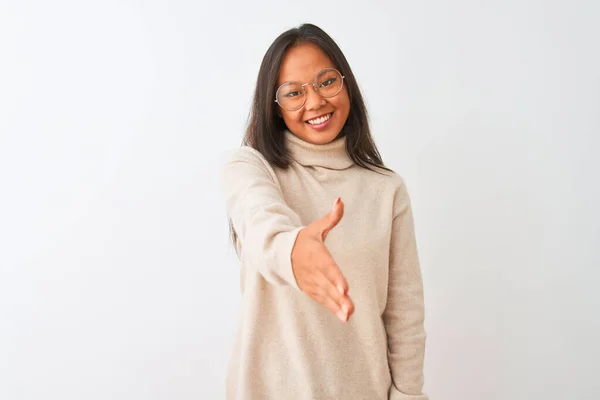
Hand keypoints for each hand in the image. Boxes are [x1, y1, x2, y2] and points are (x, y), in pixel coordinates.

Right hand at [291, 197, 353, 321]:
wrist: (279, 253)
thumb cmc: (302, 239)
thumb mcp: (315, 227)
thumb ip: (331, 217)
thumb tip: (340, 200)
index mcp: (315, 254)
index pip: (327, 267)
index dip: (335, 278)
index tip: (345, 288)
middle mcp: (312, 271)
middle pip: (327, 286)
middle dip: (339, 298)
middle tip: (351, 308)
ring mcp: (310, 282)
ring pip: (325, 296)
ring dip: (337, 306)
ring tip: (349, 315)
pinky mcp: (309, 290)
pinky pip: (322, 300)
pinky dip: (332, 309)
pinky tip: (344, 317)